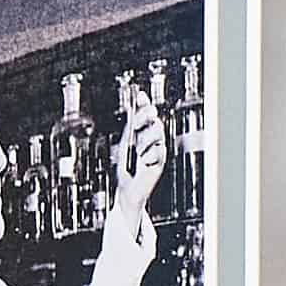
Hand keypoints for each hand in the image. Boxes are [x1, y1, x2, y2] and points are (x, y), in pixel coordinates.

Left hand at [104, 76, 167, 227]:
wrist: (127, 190)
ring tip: (138, 150)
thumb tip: (132, 112)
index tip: (140, 95)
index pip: (146, 115)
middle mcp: (151, 140)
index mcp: (142, 134)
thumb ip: (130, 130)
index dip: (144, 103)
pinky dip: (148, 155)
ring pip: (158, 132)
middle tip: (134, 126)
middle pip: (155, 120)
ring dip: (145, 139)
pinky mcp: (160, 161)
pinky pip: (158, 151)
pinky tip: (143, 162)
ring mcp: (157, 150)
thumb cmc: (125, 170)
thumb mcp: (125, 146)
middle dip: (144, 118)